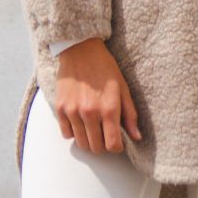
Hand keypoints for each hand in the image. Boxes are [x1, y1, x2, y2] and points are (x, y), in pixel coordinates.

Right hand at [55, 38, 143, 153]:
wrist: (81, 49)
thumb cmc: (104, 67)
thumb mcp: (123, 88)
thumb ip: (130, 115)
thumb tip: (136, 137)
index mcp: (109, 108)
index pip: (112, 145)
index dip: (117, 147)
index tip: (117, 142)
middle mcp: (90, 113)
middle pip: (96, 148)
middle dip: (103, 145)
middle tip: (105, 134)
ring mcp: (73, 111)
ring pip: (81, 143)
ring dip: (89, 140)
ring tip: (93, 128)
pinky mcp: (60, 108)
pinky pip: (66, 134)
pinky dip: (74, 132)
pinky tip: (80, 121)